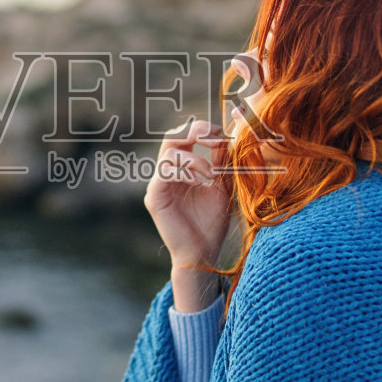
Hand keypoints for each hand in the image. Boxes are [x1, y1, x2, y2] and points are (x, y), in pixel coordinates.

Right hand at [144, 117, 231, 297]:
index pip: (186, 136)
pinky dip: (184, 173)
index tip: (222, 133)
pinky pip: (164, 173)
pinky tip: (200, 184)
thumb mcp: (223, 186)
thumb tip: (226, 135)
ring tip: (211, 174)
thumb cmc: (213, 221)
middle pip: (171, 136)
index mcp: (183, 167)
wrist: (204, 252)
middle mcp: (168, 172)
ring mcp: (159, 184)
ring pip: (169, 153)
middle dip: (193, 131)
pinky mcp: (155, 197)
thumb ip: (222, 162)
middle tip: (212, 137)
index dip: (203, 129)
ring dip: (194, 159)